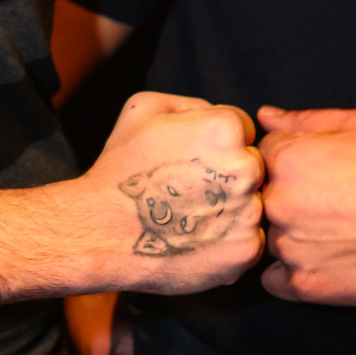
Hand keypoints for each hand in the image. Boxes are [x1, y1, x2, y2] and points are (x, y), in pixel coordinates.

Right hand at [82, 91, 265, 293]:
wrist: (101, 231)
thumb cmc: (120, 167)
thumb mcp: (144, 108)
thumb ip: (193, 104)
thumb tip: (218, 115)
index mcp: (226, 129)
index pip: (244, 129)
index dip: (216, 142)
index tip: (191, 159)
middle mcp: (246, 169)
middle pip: (253, 166)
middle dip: (229, 174)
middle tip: (191, 189)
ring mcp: (249, 212)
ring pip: (254, 203)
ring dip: (231, 208)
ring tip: (191, 215)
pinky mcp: (246, 250)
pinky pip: (250, 238)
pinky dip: (229, 240)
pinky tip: (197, 238)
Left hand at [258, 105, 355, 303]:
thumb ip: (303, 120)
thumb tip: (264, 117)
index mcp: (285, 159)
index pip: (261, 158)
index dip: (287, 163)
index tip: (314, 172)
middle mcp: (277, 203)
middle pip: (262, 199)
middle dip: (286, 199)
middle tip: (326, 204)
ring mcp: (289, 247)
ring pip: (269, 239)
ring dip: (291, 235)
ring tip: (331, 233)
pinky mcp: (303, 284)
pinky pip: (274, 279)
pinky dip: (291, 271)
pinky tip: (321, 260)